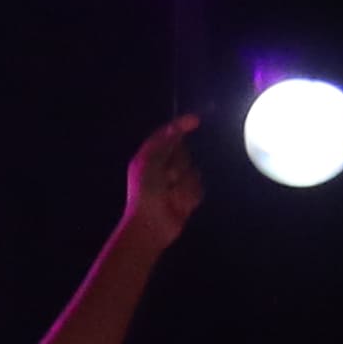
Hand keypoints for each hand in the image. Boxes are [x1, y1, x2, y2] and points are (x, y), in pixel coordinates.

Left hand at [117, 113, 204, 252]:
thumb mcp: (149, 163)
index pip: (167, 136)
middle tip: (167, 180)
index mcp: (149, 157)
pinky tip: (179, 204)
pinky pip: (197, 187)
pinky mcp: (187, 194)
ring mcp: (176, 181)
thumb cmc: (145, 192)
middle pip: (183, 153)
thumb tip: (176, 127)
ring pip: (192, 171)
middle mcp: (163, 166)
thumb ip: (162, 143)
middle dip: (178, 165)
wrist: (152, 224)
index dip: (180, 126)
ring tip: (171, 195)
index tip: (196, 120)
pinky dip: (189, 195)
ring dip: (183, 183)